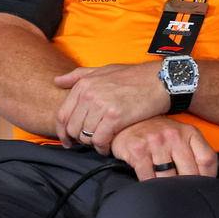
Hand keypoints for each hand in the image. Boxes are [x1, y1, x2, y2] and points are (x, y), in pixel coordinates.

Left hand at [54, 62, 168, 152]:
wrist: (161, 80)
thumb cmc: (134, 76)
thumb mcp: (104, 70)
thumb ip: (79, 75)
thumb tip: (57, 81)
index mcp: (84, 84)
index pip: (62, 114)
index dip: (62, 131)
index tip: (67, 140)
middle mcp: (90, 94)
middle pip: (72, 128)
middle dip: (78, 139)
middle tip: (88, 143)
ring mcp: (102, 105)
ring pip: (85, 136)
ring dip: (92, 144)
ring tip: (101, 143)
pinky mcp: (115, 117)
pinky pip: (100, 140)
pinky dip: (102, 147)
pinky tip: (108, 148)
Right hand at [110, 116, 217, 180]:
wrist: (131, 121)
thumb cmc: (160, 132)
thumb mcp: (183, 135)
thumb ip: (195, 152)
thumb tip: (206, 178)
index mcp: (190, 133)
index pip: (207, 159)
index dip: (208, 177)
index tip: (203, 186)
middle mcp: (175, 136)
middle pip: (190, 172)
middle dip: (187, 186)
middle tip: (183, 192)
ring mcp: (156, 143)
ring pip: (168, 178)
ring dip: (167, 188)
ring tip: (166, 188)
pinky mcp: (138, 151)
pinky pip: (148, 178)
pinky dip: (150, 186)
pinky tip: (150, 183)